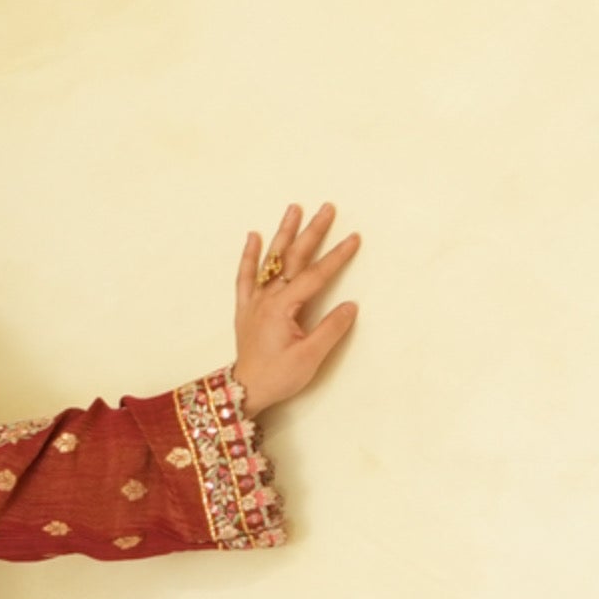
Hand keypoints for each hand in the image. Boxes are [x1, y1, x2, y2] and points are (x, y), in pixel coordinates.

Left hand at [233, 203, 359, 412]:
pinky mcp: (246, 308)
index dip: (336, 256)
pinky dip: (249, 256)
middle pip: (292, 258)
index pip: (315, 275)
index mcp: (282, 308)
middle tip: (327, 208)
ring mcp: (254, 301)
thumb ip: (330, 330)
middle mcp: (266, 298)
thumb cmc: (277, 376)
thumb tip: (350, 306)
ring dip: (283, 234)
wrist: (245, 390)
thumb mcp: (310, 358)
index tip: (353, 238)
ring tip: (293, 209)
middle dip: (311, 232)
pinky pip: (245, 276)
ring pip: (269, 260)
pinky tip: (253, 236)